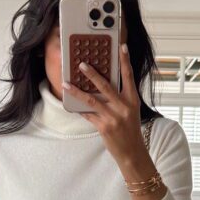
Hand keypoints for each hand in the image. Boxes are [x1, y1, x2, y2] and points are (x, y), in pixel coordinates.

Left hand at [62, 44, 145, 167]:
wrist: (132, 152)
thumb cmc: (130, 130)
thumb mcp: (130, 111)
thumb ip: (120, 98)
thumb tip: (102, 85)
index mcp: (132, 100)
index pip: (129, 76)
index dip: (125, 61)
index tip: (121, 46)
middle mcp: (124, 107)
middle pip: (106, 86)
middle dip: (92, 74)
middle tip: (81, 64)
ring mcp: (113, 117)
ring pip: (92, 100)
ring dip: (77, 91)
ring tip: (67, 83)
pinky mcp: (104, 127)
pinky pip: (88, 115)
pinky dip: (79, 109)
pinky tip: (70, 104)